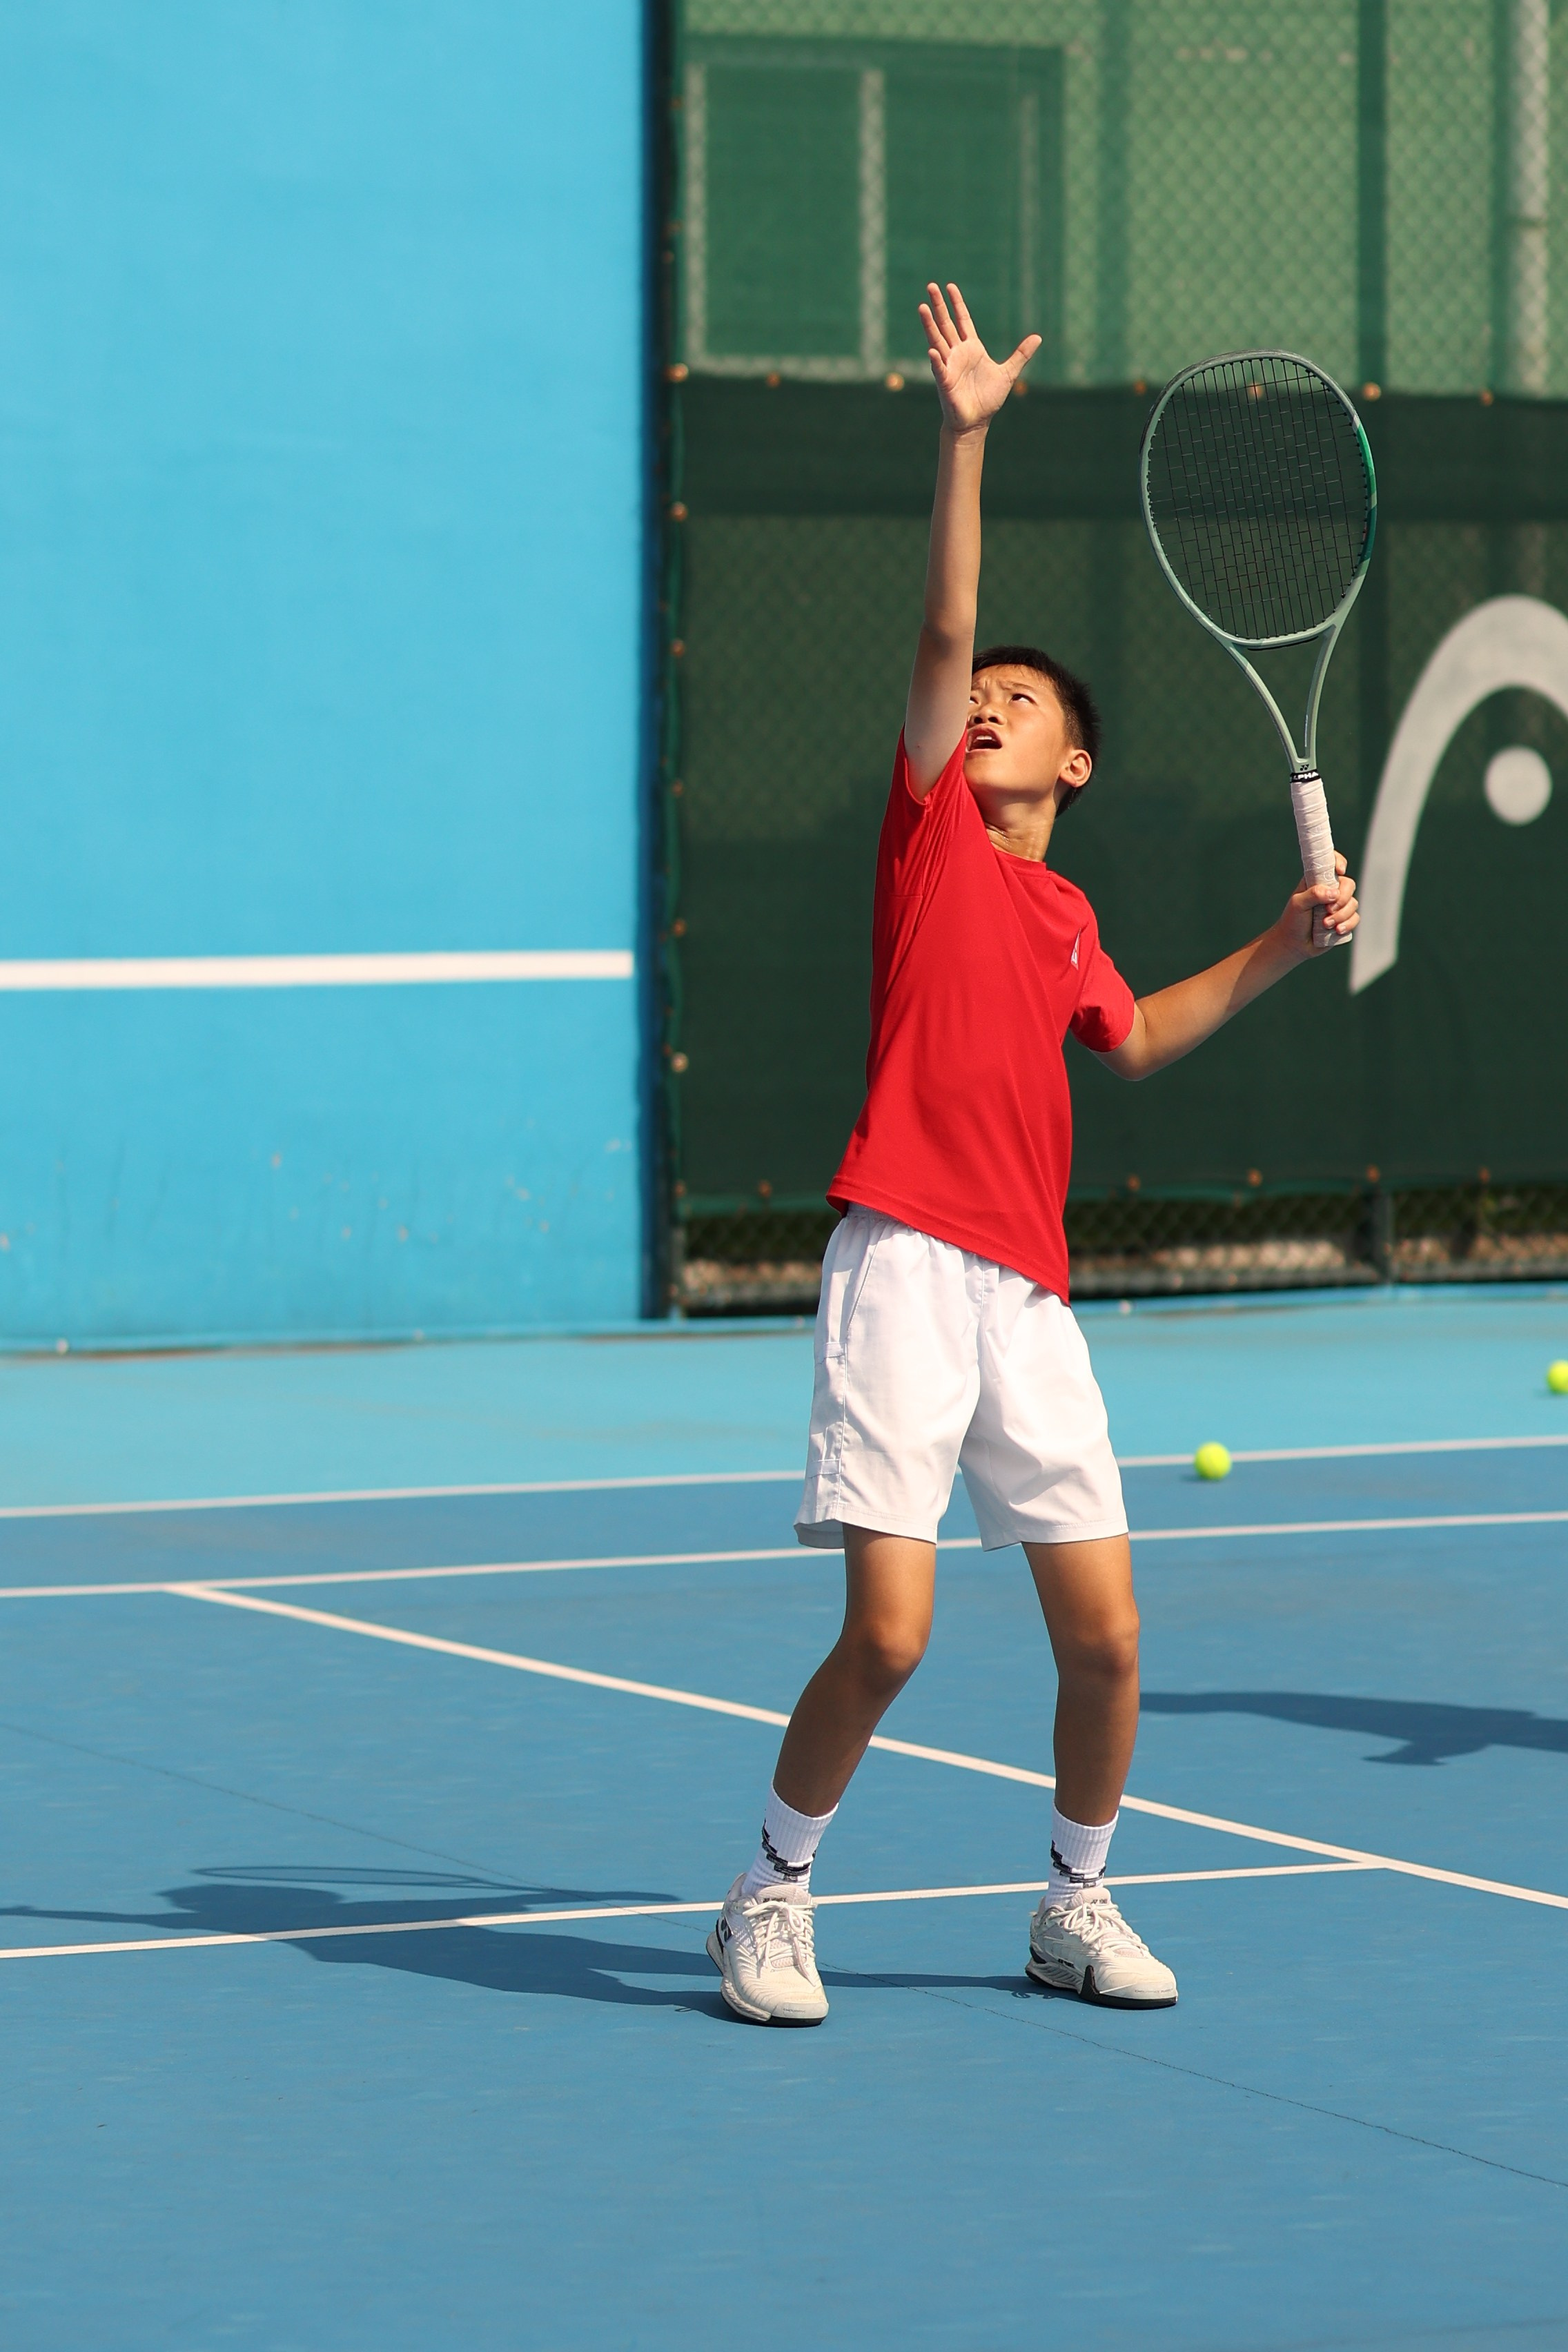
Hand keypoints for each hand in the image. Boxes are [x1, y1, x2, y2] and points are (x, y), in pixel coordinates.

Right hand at [919, 282, 1039, 433]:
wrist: (977, 421)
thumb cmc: (988, 398)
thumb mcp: (1009, 373)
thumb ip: (1021, 354)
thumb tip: (1038, 337)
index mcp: (971, 348)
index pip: (962, 321)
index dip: (957, 304)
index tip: (950, 287)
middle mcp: (957, 353)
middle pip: (946, 325)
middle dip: (939, 306)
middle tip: (931, 286)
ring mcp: (949, 366)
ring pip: (937, 341)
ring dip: (930, 325)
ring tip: (922, 307)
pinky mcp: (945, 382)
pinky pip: (939, 369)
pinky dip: (936, 360)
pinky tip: (932, 351)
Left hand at [1278, 851, 1358, 957]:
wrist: (1294, 944)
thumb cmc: (1292, 921)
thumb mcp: (1298, 904)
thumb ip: (1314, 894)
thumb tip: (1334, 893)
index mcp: (1318, 880)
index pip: (1332, 863)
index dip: (1339, 862)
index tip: (1340, 871)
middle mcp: (1331, 890)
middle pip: (1349, 885)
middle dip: (1342, 899)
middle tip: (1328, 910)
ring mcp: (1339, 905)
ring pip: (1353, 904)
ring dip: (1341, 916)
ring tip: (1325, 925)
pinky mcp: (1344, 920)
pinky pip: (1355, 918)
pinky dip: (1347, 924)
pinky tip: (1336, 931)